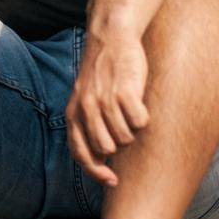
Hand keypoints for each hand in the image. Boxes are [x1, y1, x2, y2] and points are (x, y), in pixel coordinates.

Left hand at [65, 27, 150, 187]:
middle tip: (124, 127)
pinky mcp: (125, 91)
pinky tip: (141, 105)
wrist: (111, 37)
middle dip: (119, 145)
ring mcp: (105, 100)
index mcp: (73, 112)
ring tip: (131, 112)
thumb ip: (86, 126)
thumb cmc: (101, 73)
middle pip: (107, 148)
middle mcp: (86, 108)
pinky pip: (140, 122)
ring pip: (125, 137)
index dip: (96, 172)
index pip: (80, 154)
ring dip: (133, 131)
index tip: (112, 180)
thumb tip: (100, 161)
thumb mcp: (84, 98)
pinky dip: (144, 119)